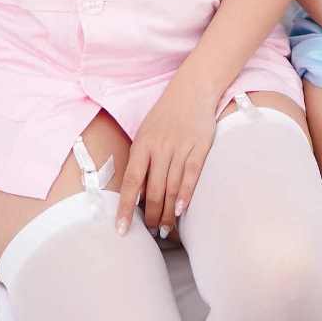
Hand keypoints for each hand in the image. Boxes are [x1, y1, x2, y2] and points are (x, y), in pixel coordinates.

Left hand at [115, 76, 217, 238]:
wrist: (193, 88)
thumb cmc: (166, 114)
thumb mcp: (146, 132)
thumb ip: (140, 159)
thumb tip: (135, 193)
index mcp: (143, 144)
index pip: (131, 182)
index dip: (125, 208)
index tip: (121, 229)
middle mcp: (160, 147)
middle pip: (153, 190)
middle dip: (151, 215)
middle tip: (151, 231)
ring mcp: (181, 147)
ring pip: (171, 187)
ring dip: (167, 212)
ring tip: (165, 229)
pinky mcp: (200, 146)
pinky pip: (191, 175)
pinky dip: (186, 195)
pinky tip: (181, 210)